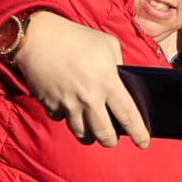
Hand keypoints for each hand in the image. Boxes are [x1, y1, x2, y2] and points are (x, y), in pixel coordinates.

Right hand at [11, 11, 151, 147]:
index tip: (144, 143)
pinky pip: (62, 120)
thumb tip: (123, 84)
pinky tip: (70, 109)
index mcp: (108, 82)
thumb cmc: (76, 38)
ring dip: (90, 134)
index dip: (138, 133)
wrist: (38, 37)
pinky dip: (67, 118)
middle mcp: (89, 98)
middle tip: (112, 138)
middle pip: (104, 134)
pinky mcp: (50, 105)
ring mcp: (68, 104)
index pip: (128, 116)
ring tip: (93, 129)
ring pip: (83, 134)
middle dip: (111, 141)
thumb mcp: (108, 45)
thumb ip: (120, 66)